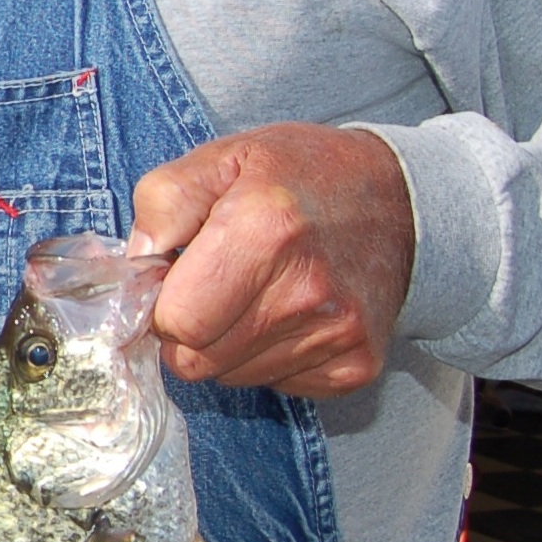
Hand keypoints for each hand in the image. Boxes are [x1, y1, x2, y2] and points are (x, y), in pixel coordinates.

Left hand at [129, 123, 414, 398]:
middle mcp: (306, 292)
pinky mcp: (357, 365)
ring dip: (226, 345)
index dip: (161, 305)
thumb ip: (163, 202)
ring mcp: (337, 334)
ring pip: (233, 377)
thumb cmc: (300, 175)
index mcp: (264, 232)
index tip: (174, 279)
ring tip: (254, 293)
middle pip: (198, 361)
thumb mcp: (223, 157)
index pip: (177, 323)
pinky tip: (286, 313)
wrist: (402, 200)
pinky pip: (277, 384)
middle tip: (209, 288)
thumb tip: (139, 260)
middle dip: (187, 330)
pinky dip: (267, 357)